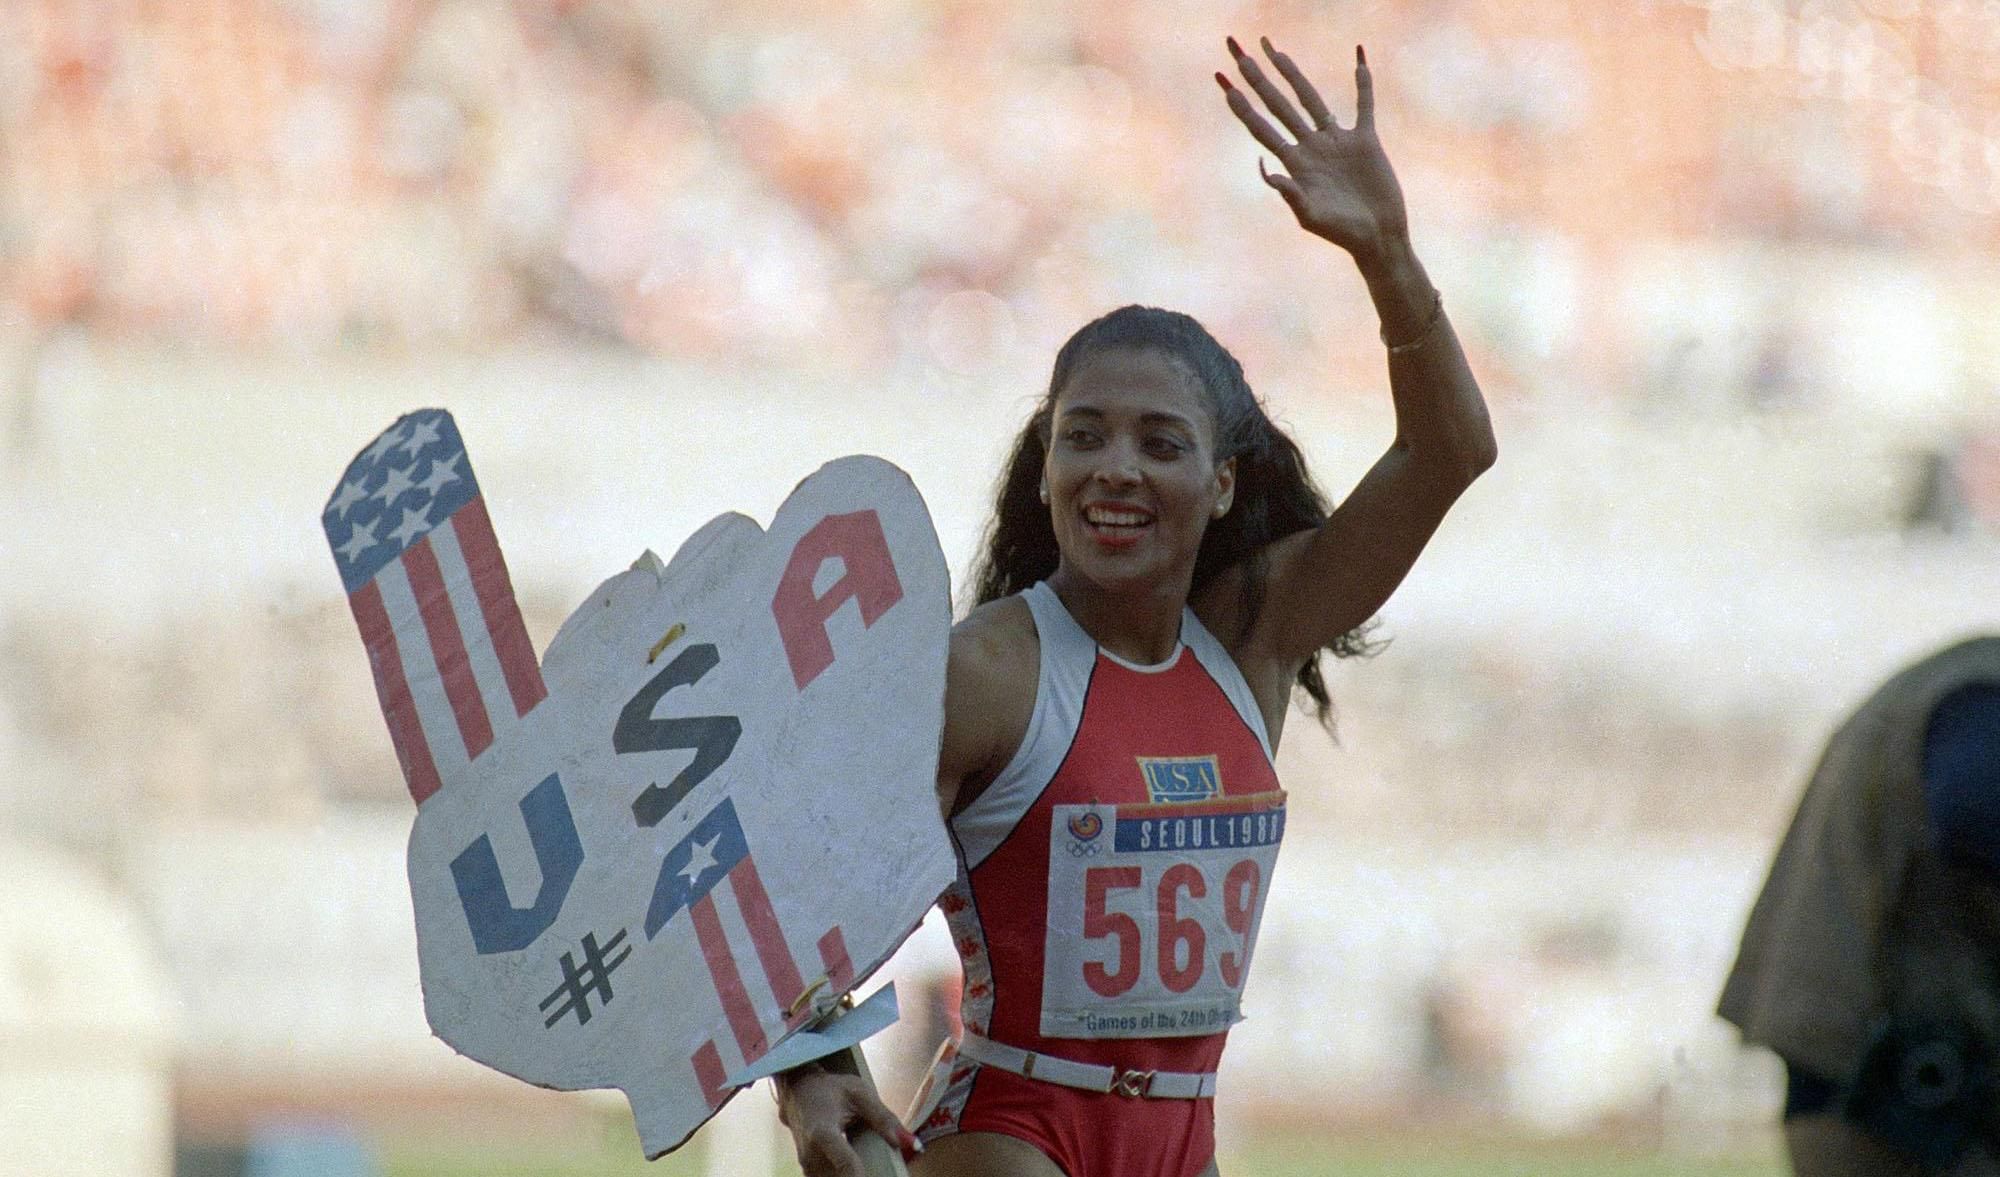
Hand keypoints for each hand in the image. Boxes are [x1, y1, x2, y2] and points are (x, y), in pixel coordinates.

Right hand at [776, 1067, 919, 1175]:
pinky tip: (861, 1170)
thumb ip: (883, 1117)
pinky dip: (844, 1176)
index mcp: (823, 1132)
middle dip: (865, 1176)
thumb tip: (908, 1142)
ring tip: (876, 1170)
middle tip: (884, 1171)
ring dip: (854, 1176)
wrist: (797, 1091)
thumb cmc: (831, 1089)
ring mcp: (807, 1165)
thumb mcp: (859, 1093)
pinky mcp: (809, 1171)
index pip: (845, 1164)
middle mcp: (811, 1154)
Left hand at [1218, 38, 1408, 262]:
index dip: (1243, 109)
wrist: (1378, 237)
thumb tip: (1267, 169)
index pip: (1262, 129)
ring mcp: (1336, 142)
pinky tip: (1359, 58)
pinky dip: (1363, 83)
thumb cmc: (1342, 233)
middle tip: (1240, 54)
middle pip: (1279, 106)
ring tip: (1275, 52)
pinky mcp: (1365, 140)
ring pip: (1311, 100)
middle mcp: (1311, 148)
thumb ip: (1290, 194)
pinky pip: (1364, 105)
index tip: (1224, 86)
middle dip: (1258, 81)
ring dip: (1293, 75)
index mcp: (1294, 165)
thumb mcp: (1311, 217)